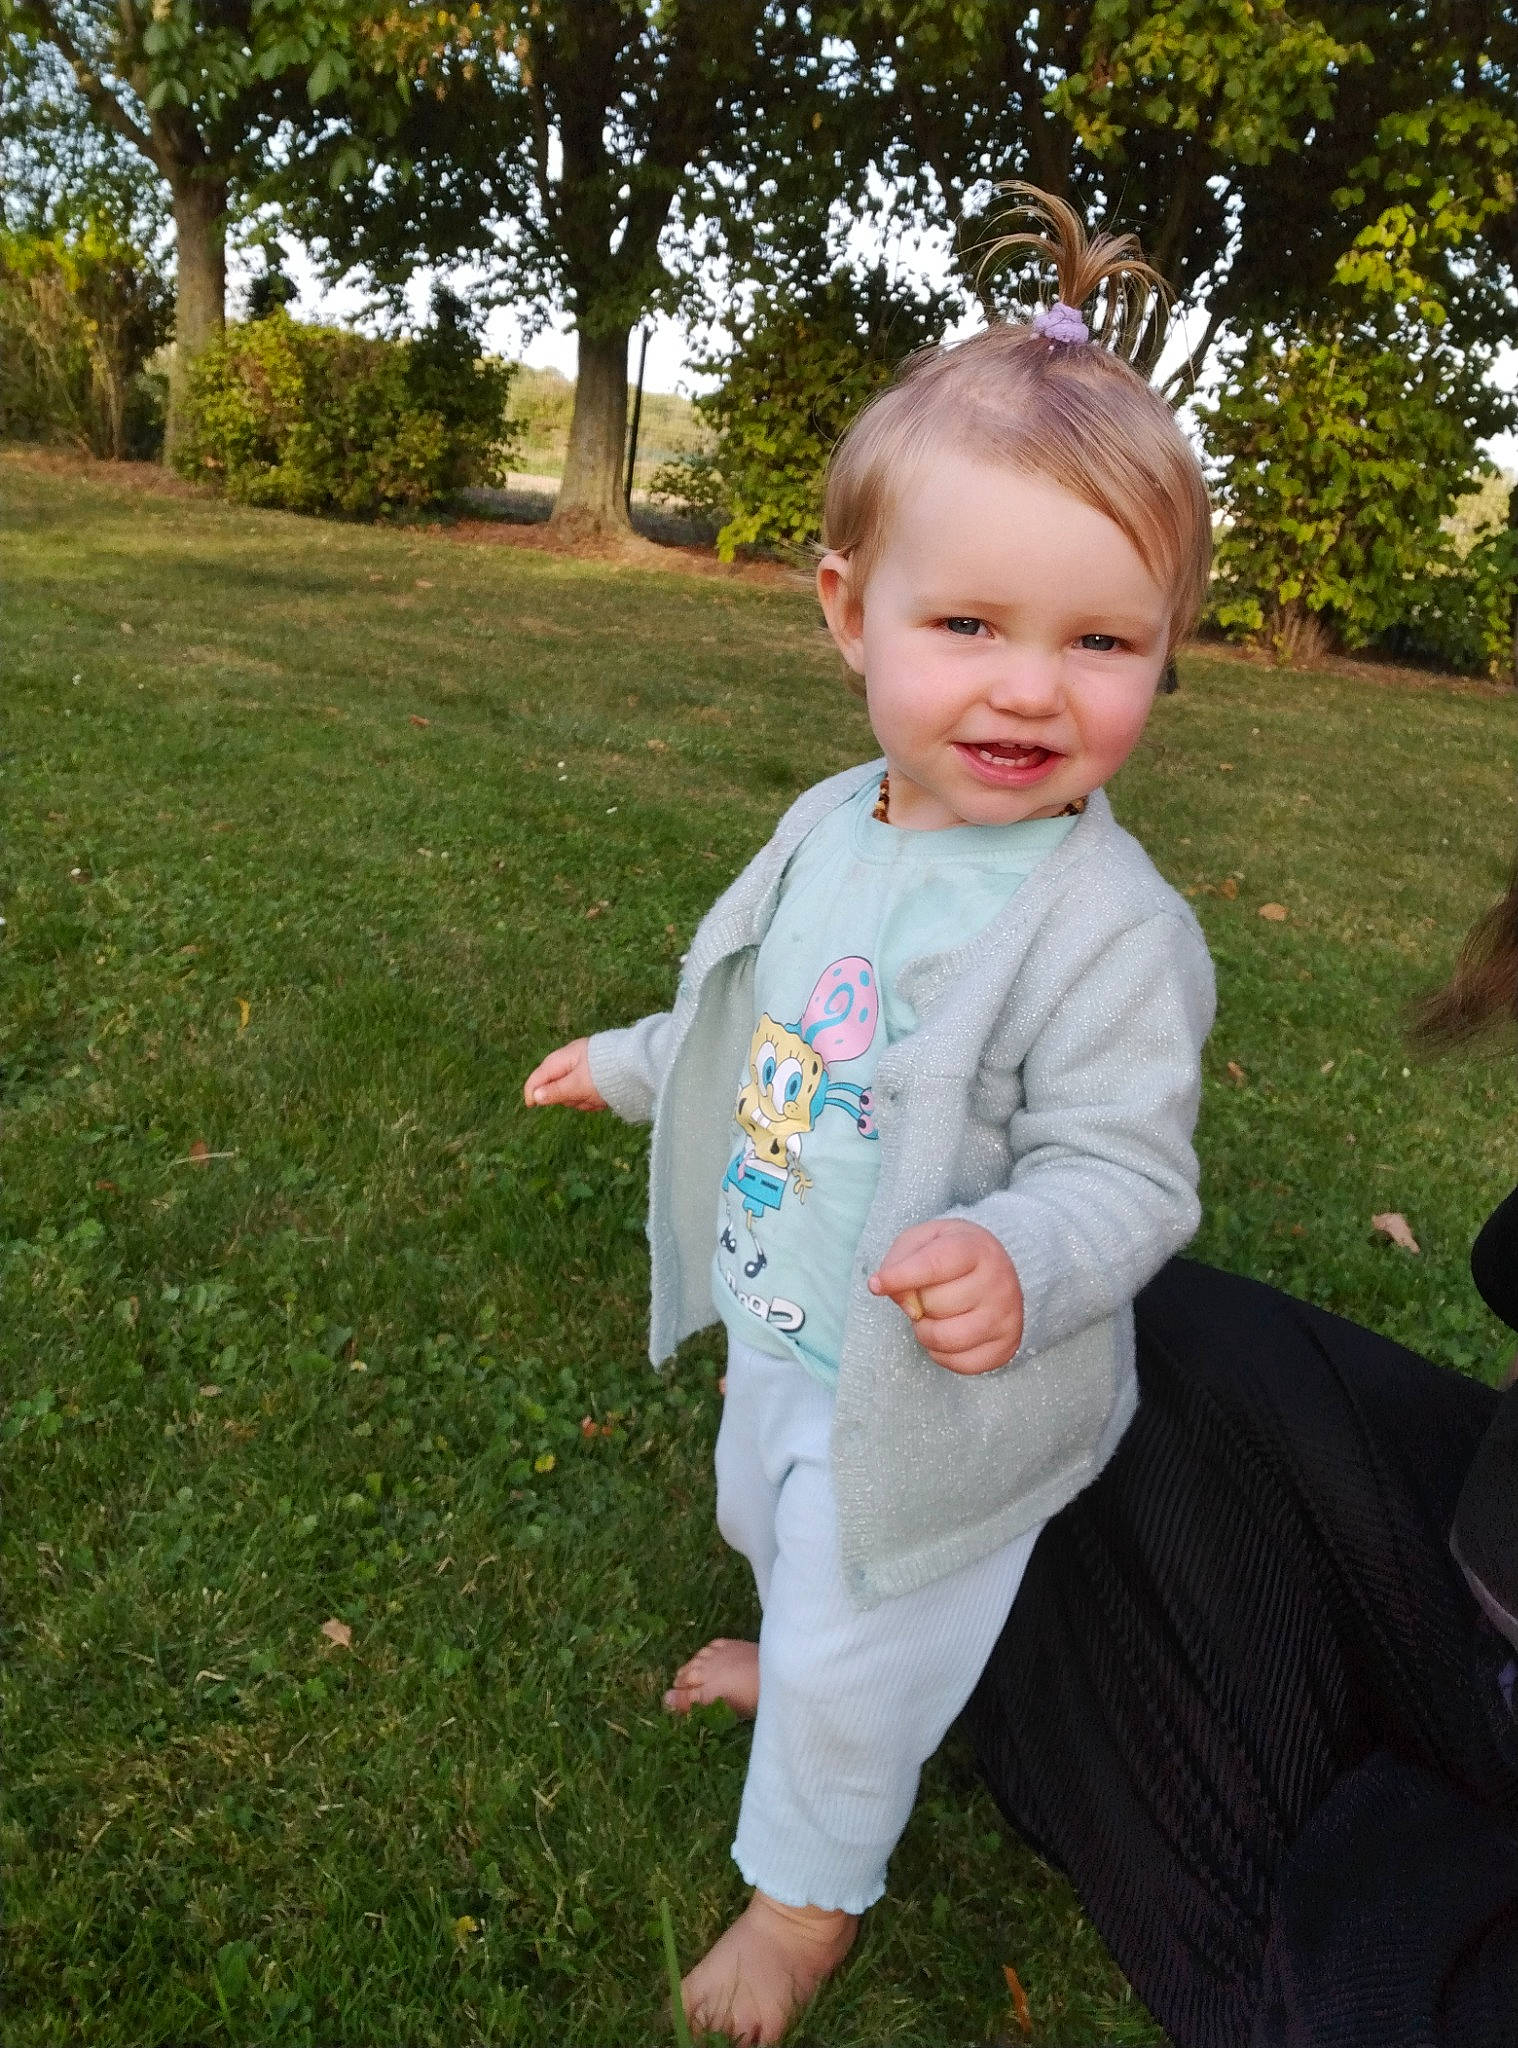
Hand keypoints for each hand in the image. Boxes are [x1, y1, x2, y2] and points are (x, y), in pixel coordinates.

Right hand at [523, 1037, 606, 1110]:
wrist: (639, 1067)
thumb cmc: (606, 1075)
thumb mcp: (578, 1085)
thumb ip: (556, 1091)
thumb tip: (535, 1096)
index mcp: (565, 1057)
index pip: (540, 1074)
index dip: (533, 1090)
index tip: (531, 1106)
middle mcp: (573, 1061)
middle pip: (558, 1086)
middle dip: (569, 1097)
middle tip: (584, 1098)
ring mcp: (586, 1069)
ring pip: (573, 1093)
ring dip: (584, 1100)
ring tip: (599, 1098)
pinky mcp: (597, 1077)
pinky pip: (587, 1093)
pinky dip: (594, 1099)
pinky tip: (604, 1099)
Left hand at [868, 1219, 1023, 1375]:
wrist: (993, 1268)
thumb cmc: (949, 1253)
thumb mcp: (920, 1241)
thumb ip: (899, 1262)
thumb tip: (900, 1300)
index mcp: (976, 1248)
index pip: (933, 1265)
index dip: (900, 1277)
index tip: (876, 1284)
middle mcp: (998, 1281)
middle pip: (935, 1304)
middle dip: (917, 1303)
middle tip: (925, 1295)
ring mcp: (1006, 1316)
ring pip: (947, 1338)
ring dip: (926, 1332)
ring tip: (931, 1317)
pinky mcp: (1006, 1345)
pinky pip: (961, 1364)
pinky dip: (942, 1354)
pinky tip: (947, 1333)